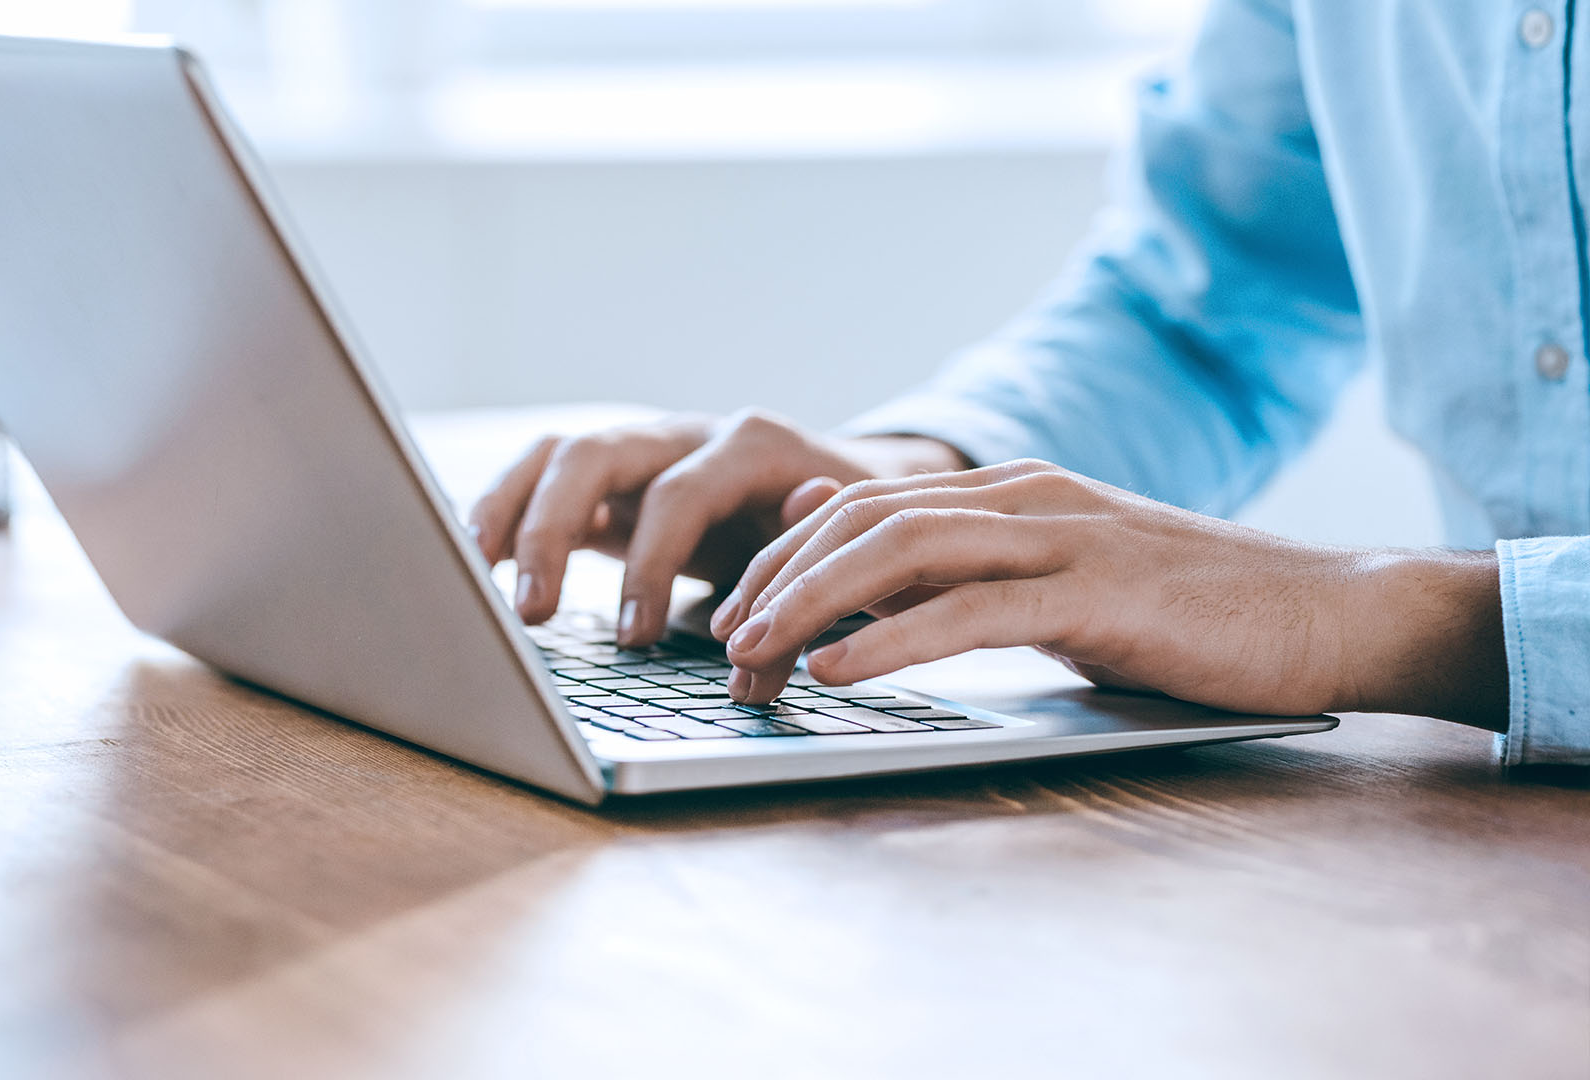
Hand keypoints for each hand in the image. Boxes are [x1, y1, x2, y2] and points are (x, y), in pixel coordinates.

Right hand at [467, 409, 966, 644]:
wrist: (855, 487)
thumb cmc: (846, 527)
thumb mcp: (845, 548)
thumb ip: (811, 573)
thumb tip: (774, 605)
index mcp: (749, 444)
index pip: (679, 493)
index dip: (650, 566)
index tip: (633, 637)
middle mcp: (685, 434)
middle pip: (593, 453)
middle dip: (552, 529)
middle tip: (533, 611)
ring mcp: (644, 451)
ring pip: (555, 455)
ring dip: (509, 511)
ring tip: (473, 573)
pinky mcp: (615, 481)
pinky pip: (545, 480)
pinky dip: (506, 512)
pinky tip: (474, 559)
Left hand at [714, 459, 1508, 727]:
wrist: (1328, 613)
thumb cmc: (1190, 613)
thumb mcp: (1059, 583)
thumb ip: (966, 569)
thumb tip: (856, 565)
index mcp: (1013, 493)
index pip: (865, 505)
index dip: (785, 554)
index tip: (733, 609)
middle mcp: (1026, 498)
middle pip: (864, 519)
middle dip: (778, 577)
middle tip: (721, 639)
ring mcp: (1063, 536)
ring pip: (902, 550)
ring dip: (811, 603)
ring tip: (751, 651)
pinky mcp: (1097, 592)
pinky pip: (970, 611)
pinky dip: (889, 640)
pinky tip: (837, 670)